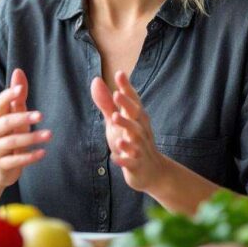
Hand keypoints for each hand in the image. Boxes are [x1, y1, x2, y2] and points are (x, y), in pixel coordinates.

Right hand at [0, 68, 49, 188]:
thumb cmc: (10, 135)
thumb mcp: (15, 115)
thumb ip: (18, 96)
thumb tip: (18, 71)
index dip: (7, 96)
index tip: (20, 89)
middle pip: (4, 123)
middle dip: (22, 118)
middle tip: (40, 115)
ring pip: (11, 142)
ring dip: (31, 138)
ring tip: (49, 135)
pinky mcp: (2, 165)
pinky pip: (14, 161)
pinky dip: (29, 157)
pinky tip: (43, 153)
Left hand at [91, 70, 166, 192]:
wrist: (151, 172)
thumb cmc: (131, 142)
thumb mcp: (116, 122)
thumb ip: (106, 103)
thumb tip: (96, 80)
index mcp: (136, 119)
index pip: (133, 100)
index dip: (127, 88)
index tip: (120, 73)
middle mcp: (141, 131)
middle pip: (136, 116)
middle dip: (127, 105)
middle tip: (116, 94)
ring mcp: (140, 148)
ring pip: (135, 137)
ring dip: (126, 127)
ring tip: (114, 118)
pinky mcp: (137, 165)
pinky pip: (131, 161)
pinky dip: (124, 158)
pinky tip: (115, 156)